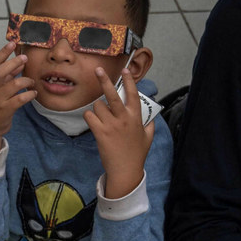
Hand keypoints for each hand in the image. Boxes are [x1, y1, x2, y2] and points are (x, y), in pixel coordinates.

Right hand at [0, 41, 36, 151]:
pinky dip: (29, 95)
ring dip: (26, 81)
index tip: (12, 43)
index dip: (3, 52)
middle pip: (0, 71)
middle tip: (25, 58)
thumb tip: (19, 62)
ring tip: (32, 82)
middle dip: (13, 62)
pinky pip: (19, 99)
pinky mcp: (5, 110)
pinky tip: (33, 93)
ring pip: (13, 85)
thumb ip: (7, 75)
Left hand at [85, 68, 154, 198]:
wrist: (125, 170)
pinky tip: (94, 123)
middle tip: (98, 70)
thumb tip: (150, 118)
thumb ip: (149, 125)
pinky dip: (90, 117)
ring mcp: (111, 125)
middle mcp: (124, 118)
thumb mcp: (148, 138)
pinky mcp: (100, 132)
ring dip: (97, 108)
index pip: (133, 94)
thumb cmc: (136, 154)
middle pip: (113, 94)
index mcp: (136, 118)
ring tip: (101, 117)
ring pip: (98, 105)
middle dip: (104, 80)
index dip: (128, 81)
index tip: (124, 70)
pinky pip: (90, 116)